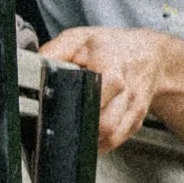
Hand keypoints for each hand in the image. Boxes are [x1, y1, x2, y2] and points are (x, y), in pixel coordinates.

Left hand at [39, 28, 167, 152]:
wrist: (151, 55)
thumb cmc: (112, 47)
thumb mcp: (81, 39)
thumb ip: (55, 51)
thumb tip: (32, 64)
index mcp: (113, 67)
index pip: (102, 91)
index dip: (80, 104)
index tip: (60, 108)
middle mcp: (127, 90)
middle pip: (106, 123)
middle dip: (81, 129)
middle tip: (61, 124)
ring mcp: (134, 109)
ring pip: (112, 137)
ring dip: (89, 140)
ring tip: (72, 131)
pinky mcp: (135, 122)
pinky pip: (116, 141)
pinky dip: (98, 143)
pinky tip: (85, 134)